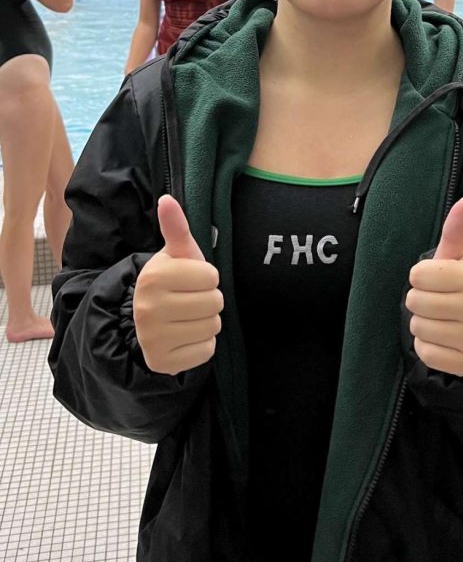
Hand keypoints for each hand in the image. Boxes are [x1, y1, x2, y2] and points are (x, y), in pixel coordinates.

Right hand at [133, 195, 223, 375]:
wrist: (149, 320)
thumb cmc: (173, 281)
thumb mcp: (177, 254)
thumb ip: (176, 228)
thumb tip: (167, 199)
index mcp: (153, 276)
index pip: (211, 276)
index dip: (207, 277)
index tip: (190, 280)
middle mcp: (148, 308)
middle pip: (214, 302)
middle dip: (209, 300)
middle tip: (190, 300)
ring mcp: (153, 338)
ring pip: (212, 327)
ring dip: (207, 322)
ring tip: (188, 317)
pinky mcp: (162, 362)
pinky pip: (206, 351)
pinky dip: (202, 345)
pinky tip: (185, 337)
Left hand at [405, 197, 462, 376]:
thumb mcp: (462, 258)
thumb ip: (456, 230)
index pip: (417, 275)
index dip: (423, 277)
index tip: (439, 281)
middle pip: (415, 302)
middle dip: (422, 300)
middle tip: (441, 301)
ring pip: (417, 328)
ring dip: (424, 324)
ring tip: (444, 320)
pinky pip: (425, 353)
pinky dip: (429, 347)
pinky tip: (446, 339)